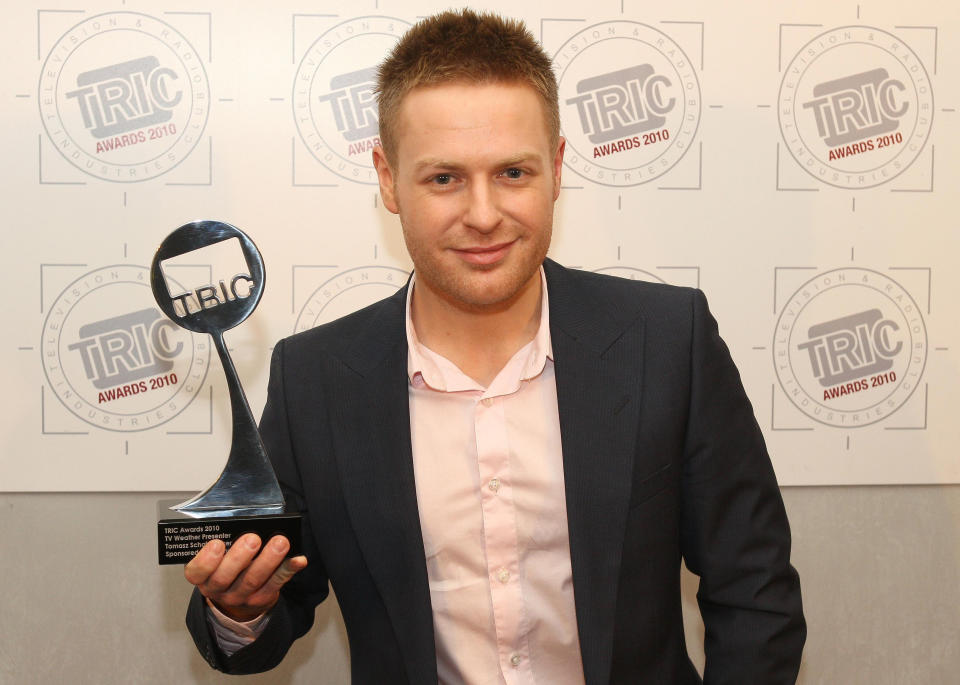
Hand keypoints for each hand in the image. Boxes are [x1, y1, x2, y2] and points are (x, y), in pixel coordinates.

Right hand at [184, 534, 307, 621]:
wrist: (237, 597)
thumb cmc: (226, 565)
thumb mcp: (216, 556)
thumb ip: (224, 539)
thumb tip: (241, 518)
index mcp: (202, 576)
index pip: (197, 572)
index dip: (206, 559)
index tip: (217, 543)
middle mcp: (218, 589)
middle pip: (226, 577)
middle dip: (240, 557)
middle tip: (252, 538)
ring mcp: (240, 597)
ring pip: (253, 580)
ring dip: (268, 559)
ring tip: (280, 542)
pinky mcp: (262, 598)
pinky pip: (276, 583)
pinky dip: (288, 569)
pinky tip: (298, 559)